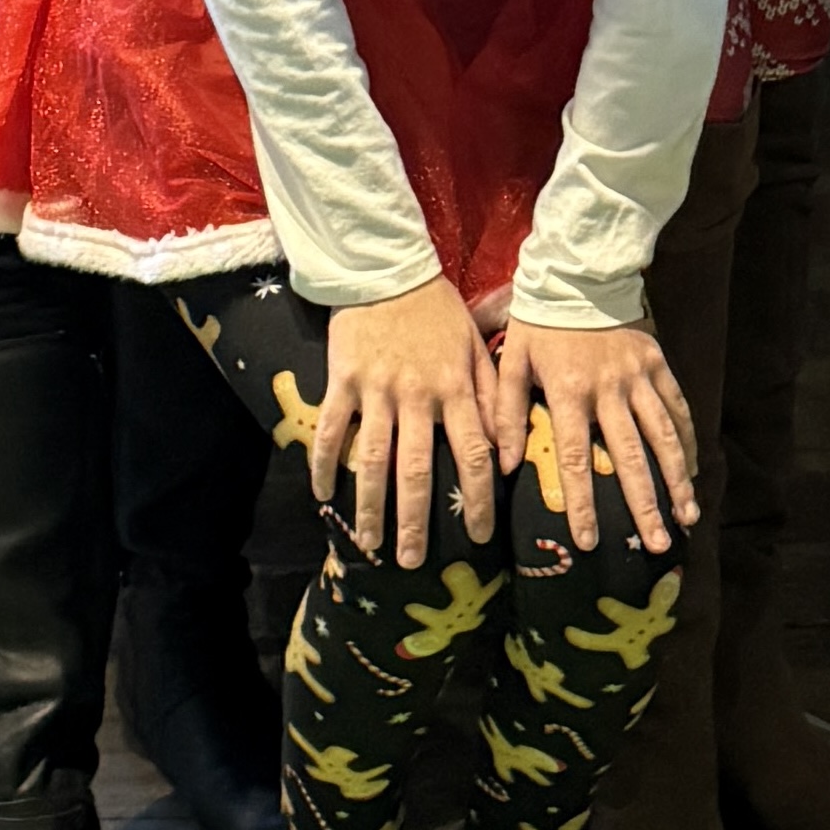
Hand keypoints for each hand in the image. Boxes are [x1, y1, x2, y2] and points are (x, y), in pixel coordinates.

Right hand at [314, 278, 500, 565]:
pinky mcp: (342, 379)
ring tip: (369, 543)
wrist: (386, 268)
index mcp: (456, 388)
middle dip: (415, 520)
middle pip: (417, 469)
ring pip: (372, 458)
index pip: (473, 454)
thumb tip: (507, 453)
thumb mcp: (477, 348)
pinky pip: (330, 429)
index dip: (478, 500)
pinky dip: (323, 463)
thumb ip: (493, 399)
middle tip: (413, 561)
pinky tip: (322, 495)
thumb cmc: (438, 311)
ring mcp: (376, 389)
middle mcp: (417, 395)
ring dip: (370, 505)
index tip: (481, 537)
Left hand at [492, 313, 697, 556]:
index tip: (587, 540)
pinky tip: (694, 471)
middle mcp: (608, 388)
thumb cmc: (537, 322)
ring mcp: (638, 376)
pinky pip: (677, 407)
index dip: (582, 501)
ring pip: (662, 436)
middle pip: (630, 456)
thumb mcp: (512, 361)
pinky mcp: (658, 363)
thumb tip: (503, 464)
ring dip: (676, 479)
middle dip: (644, 505)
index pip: (574, 458)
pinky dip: (687, 440)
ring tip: (686, 517)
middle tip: (657, 544)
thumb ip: (507, 412)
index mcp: (568, 391)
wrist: (578, 271)